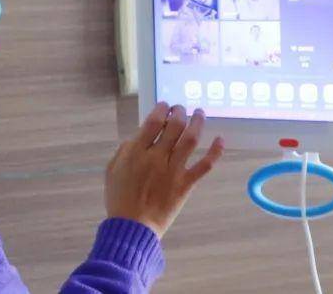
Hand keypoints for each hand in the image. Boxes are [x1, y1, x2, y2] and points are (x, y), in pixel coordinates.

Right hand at [104, 102, 224, 238]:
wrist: (132, 227)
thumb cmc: (119, 199)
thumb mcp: (112, 170)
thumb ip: (125, 150)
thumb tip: (139, 136)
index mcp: (136, 153)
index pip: (153, 121)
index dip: (162, 109)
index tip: (165, 106)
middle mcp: (157, 158)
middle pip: (174, 126)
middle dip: (180, 112)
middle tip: (181, 109)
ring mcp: (173, 171)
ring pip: (190, 139)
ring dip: (197, 122)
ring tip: (199, 113)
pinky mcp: (185, 184)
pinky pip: (204, 165)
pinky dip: (215, 151)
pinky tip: (220, 139)